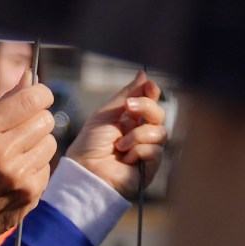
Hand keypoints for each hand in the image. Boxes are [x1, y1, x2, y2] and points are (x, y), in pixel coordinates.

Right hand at [0, 81, 56, 245]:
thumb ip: (2, 104)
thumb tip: (29, 76)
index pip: (31, 98)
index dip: (40, 94)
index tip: (37, 99)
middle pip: (45, 119)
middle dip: (38, 121)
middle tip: (22, 132)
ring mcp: (16, 174)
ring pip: (51, 141)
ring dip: (39, 145)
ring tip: (17, 156)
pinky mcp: (30, 192)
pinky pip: (48, 166)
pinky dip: (37, 168)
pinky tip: (17, 175)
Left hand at [67, 72, 167, 192]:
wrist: (84, 172)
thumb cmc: (89, 145)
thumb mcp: (105, 114)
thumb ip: (126, 94)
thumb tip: (144, 73)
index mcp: (130, 121)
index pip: (150, 103)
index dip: (152, 94)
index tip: (149, 86)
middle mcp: (141, 134)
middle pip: (159, 114)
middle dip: (146, 107)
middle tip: (129, 107)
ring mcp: (147, 151)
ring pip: (160, 132)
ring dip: (138, 135)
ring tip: (120, 145)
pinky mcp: (150, 167)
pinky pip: (156, 150)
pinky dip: (139, 151)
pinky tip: (125, 159)